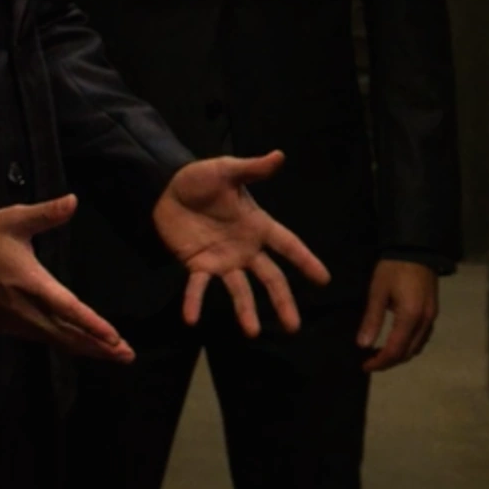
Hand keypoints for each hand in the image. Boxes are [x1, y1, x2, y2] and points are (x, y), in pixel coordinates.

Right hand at [0, 196, 133, 362]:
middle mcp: (24, 308)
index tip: (115, 337)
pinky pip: (41, 338)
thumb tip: (73, 200)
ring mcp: (14, 321)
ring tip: (113, 354)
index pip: (67, 308)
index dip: (92, 324)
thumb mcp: (15, 218)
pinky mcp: (6, 326)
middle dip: (98, 346)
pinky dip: (64, 343)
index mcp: (30, 282)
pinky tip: (80, 346)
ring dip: (84, 348)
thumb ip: (46, 213)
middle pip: (67, 333)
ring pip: (55, 340)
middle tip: (127, 355)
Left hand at [154, 152, 332, 335]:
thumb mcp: (226, 170)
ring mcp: (222, 261)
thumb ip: (252, 169)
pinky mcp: (197, 266)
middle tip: (293, 327)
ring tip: (252, 332)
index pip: (288, 245)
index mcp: (257, 226)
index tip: (324, 280)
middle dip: (283, 301)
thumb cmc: (199, 179)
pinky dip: (194, 303)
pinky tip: (191, 319)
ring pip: (239, 290)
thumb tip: (279, 156)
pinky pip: (198, 288)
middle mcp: (245, 249)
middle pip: (270, 278)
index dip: (306, 261)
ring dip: (245, 311)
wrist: (164, 187)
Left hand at [357, 259, 439, 372]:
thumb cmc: (393, 268)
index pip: (395, 350)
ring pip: (417, 347)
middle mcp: (425, 321)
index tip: (364, 366)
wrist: (417, 248)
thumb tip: (363, 346)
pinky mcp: (433, 311)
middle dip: (389, 361)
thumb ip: (372, 319)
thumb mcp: (378, 292)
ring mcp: (431, 317)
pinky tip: (397, 340)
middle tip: (370, 361)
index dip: (379, 362)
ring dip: (400, 354)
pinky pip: (423, 337)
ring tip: (381, 353)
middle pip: (408, 353)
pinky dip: (409, 345)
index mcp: (410, 317)